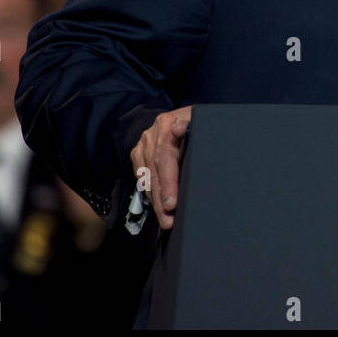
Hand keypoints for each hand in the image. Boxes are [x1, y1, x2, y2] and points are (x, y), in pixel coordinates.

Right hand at [129, 105, 191, 229]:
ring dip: (155, 200)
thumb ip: (193, 126)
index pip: (165, 156)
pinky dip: (149, 193)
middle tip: (169, 220)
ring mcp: (143, 144)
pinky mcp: (138, 153)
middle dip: (161, 198)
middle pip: (154, 171)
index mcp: (168, 124)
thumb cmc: (197, 122)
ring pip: (146, 177)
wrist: (181, 115)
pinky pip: (141, 177)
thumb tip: (181, 129)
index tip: (172, 203)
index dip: (168, 181)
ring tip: (165, 220)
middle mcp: (152, 135)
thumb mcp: (199, 120)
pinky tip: (157, 207)